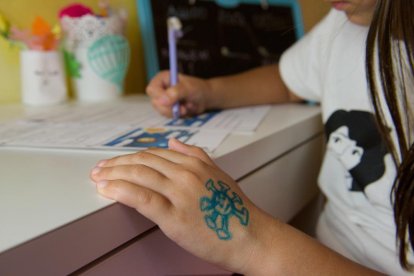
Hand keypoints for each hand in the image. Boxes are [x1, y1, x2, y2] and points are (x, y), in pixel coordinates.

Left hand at [90, 138, 270, 272]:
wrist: (250, 236)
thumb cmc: (234, 210)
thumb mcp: (218, 174)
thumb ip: (196, 155)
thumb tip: (174, 142)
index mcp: (195, 163)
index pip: (155, 153)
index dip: (131, 156)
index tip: (117, 161)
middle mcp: (186, 173)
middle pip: (142, 161)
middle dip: (116, 163)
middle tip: (99, 168)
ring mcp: (180, 193)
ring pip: (138, 175)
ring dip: (113, 174)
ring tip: (98, 177)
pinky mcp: (174, 216)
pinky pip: (141, 197)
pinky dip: (120, 190)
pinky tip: (107, 189)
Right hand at [146, 71, 211, 116]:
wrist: (205, 98)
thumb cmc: (197, 88)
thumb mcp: (188, 88)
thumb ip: (175, 92)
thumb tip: (161, 101)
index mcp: (162, 78)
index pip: (152, 89)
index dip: (160, 97)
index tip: (172, 102)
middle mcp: (160, 88)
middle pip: (155, 102)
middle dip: (169, 107)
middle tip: (182, 108)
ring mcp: (163, 99)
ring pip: (161, 111)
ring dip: (175, 112)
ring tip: (185, 107)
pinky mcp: (167, 108)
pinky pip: (167, 116)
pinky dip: (177, 115)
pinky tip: (184, 110)